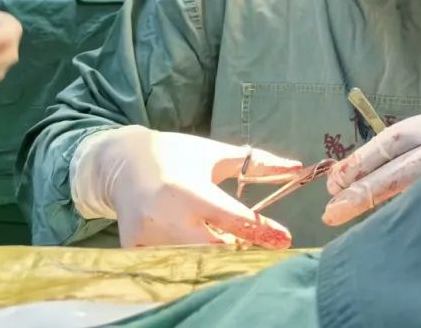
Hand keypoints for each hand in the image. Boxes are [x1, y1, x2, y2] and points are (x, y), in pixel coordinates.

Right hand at [71, 125, 301, 248]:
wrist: (123, 162)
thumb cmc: (177, 154)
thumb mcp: (216, 154)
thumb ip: (256, 163)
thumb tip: (297, 168)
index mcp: (190, 190)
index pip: (232, 219)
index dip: (261, 231)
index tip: (284, 239)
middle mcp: (167, 217)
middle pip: (214, 250)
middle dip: (240, 252)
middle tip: (259, 249)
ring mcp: (148, 238)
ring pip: (193, 262)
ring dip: (217, 259)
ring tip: (231, 249)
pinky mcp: (134, 250)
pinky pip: (170, 265)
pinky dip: (189, 262)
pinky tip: (201, 254)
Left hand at [322, 108, 420, 225]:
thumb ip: (403, 155)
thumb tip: (345, 179)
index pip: (394, 139)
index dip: (361, 162)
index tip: (334, 183)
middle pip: (405, 167)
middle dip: (366, 189)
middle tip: (333, 210)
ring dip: (386, 210)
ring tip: (355, 221)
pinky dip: (417, 223)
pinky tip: (395, 236)